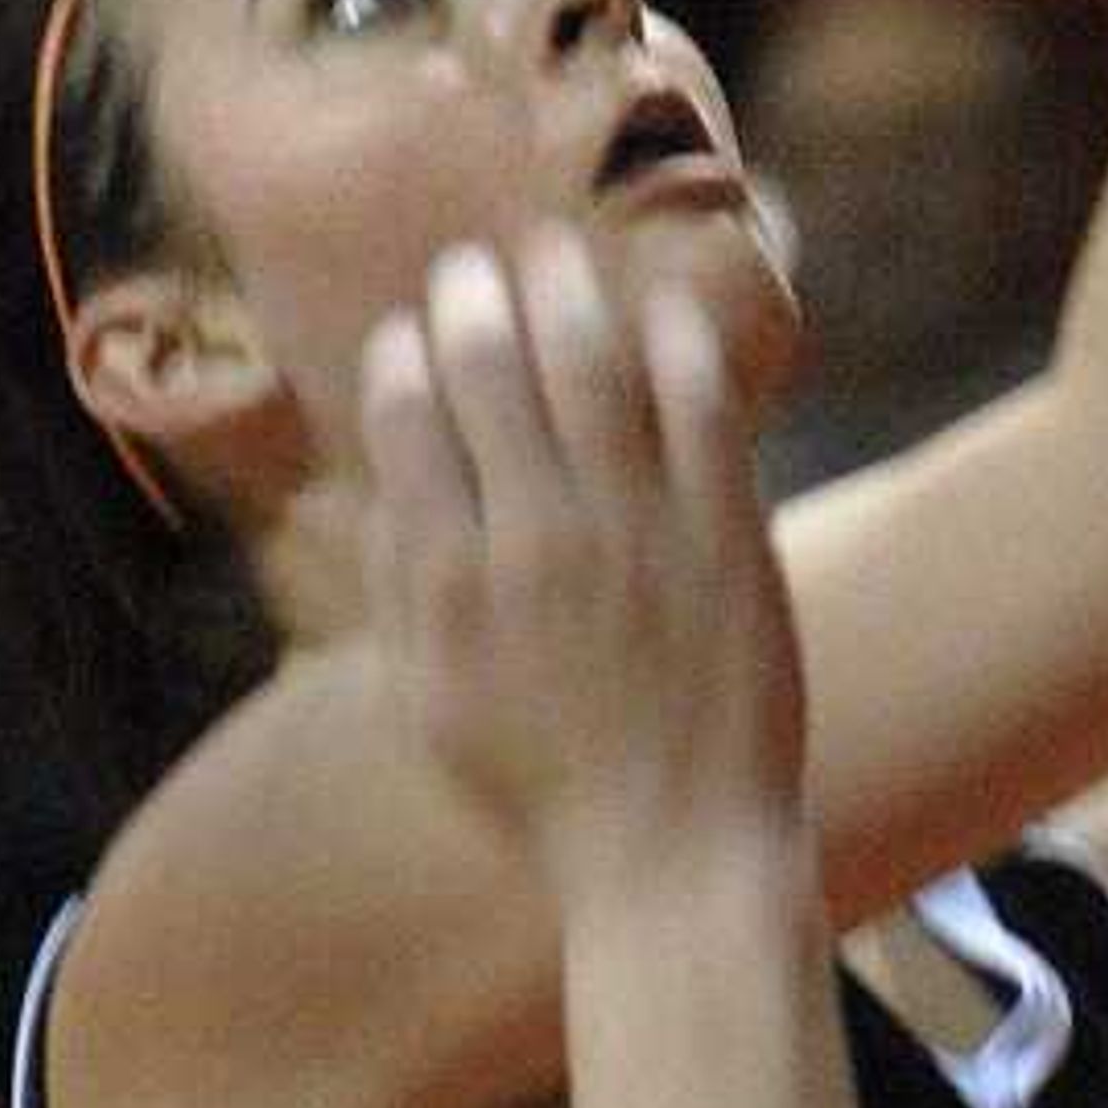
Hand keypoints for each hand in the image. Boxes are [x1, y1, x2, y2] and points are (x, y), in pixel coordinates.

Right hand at [361, 230, 806, 888]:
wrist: (674, 851)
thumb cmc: (541, 789)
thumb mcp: (429, 703)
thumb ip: (401, 590)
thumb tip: (383, 482)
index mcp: (452, 585)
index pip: (408, 423)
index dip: (404, 356)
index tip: (409, 329)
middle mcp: (536, 542)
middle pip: (490, 373)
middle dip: (472, 299)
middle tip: (472, 266)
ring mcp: (637, 533)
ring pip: (590, 367)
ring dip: (563, 293)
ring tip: (551, 255)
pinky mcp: (725, 536)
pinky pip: (700, 409)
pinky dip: (676, 345)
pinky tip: (660, 307)